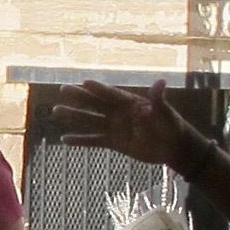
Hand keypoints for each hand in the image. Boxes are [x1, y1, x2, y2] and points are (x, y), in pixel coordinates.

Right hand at [55, 81, 198, 169]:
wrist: (173, 147)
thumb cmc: (172, 126)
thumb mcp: (165, 113)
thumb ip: (158, 100)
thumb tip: (160, 82)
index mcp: (130, 102)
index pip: (112, 94)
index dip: (99, 89)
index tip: (84, 82)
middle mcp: (119, 112)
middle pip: (96, 104)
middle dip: (80, 97)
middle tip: (63, 89)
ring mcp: (115, 127)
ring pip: (91, 121)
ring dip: (74, 117)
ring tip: (57, 111)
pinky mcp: (114, 143)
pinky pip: (94, 141)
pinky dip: (80, 140)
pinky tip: (65, 139)